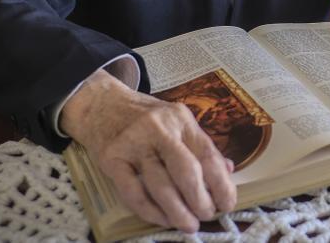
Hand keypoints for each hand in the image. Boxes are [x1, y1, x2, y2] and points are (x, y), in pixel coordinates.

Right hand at [60, 70, 235, 231]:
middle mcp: (160, 130)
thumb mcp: (177, 121)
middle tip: (207, 216)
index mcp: (182, 120)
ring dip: (177, 210)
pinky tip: (162, 219)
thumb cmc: (146, 116)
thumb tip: (228, 170)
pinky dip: (150, 211)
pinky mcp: (111, 159)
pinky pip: (132, 192)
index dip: (222, 183)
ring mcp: (134, 144)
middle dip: (200, 200)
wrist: (101, 104)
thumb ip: (200, 145)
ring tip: (188, 225)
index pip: (208, 154)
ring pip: (160, 185)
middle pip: (186, 170)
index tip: (228, 204)